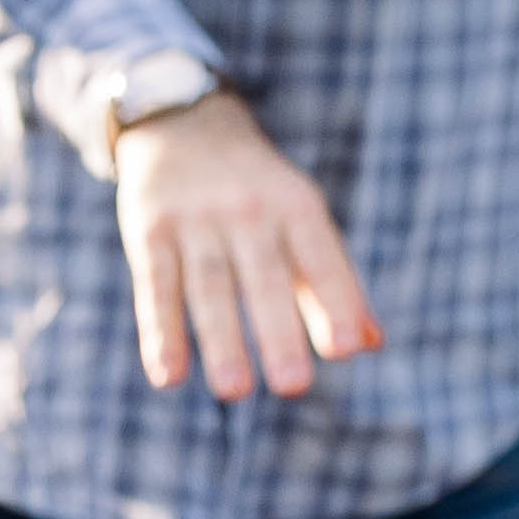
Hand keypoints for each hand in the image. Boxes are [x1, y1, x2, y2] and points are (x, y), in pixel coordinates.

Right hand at [116, 93, 375, 398]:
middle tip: (295, 387)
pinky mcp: (148, 232)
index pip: (323, 259)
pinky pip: (156, 288)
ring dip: (222, 342)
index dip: (337, 302)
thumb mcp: (301, 219)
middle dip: (280, 333)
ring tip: (236, 392)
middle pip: (267, 279)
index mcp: (298, 207)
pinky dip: (160, 333)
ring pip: (211, 288)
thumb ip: (331, 283)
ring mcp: (196, 221)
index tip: (349, 350)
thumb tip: (371, 345)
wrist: (183, 125)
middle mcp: (251, 211)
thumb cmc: (258, 193)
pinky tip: (168, 376)